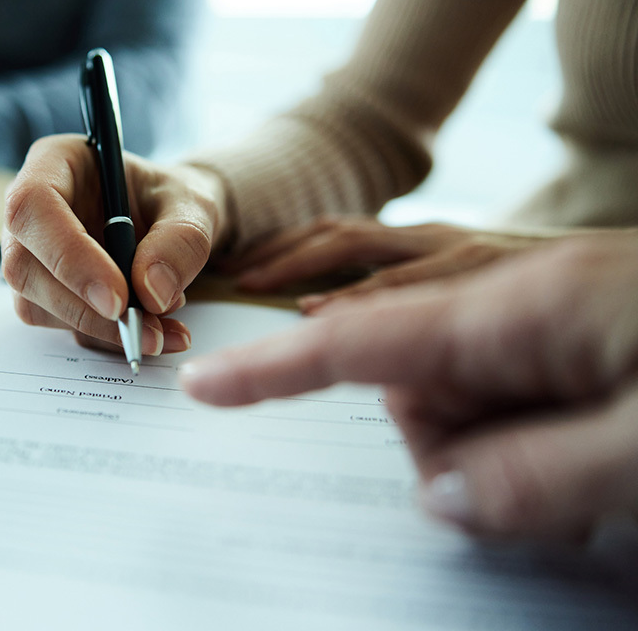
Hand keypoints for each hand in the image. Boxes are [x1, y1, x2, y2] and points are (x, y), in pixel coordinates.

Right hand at [2, 134, 229, 355]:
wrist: (173, 222)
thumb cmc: (172, 199)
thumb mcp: (194, 205)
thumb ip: (181, 239)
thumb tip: (152, 292)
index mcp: (54, 163)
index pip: (33, 206)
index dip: (69, 256)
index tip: (117, 299)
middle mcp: (31, 210)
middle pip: (25, 265)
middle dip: (85, 308)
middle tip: (147, 330)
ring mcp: (31, 253)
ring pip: (37, 303)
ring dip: (100, 329)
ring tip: (162, 329)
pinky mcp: (43, 291)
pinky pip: (59, 324)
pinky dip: (106, 337)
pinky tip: (152, 331)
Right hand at [180, 234, 637, 539]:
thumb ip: (537, 478)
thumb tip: (438, 501)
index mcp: (519, 307)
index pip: (358, 337)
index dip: (273, 366)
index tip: (204, 386)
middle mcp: (512, 290)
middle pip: (411, 379)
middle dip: (452, 448)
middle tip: (561, 493)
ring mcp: (539, 301)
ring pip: (455, 384)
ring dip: (493, 441)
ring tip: (586, 474)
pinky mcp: (563, 321)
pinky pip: (492, 372)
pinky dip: (510, 423)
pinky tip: (574, 448)